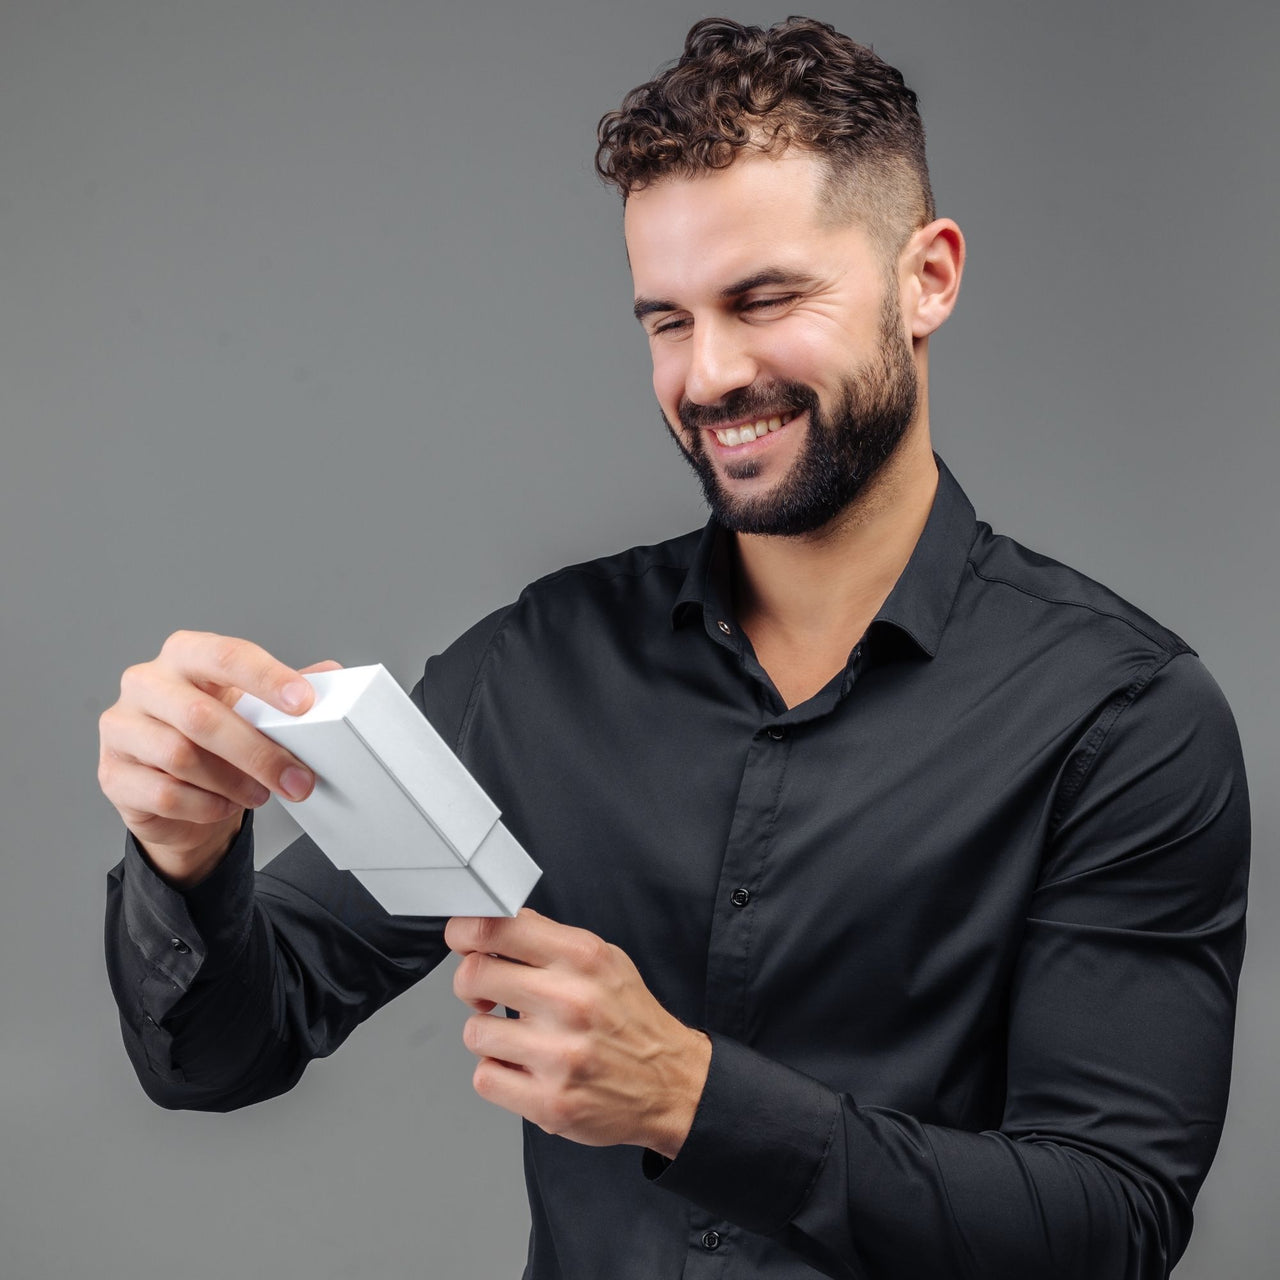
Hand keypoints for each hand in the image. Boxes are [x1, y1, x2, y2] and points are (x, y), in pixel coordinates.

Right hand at [97, 629, 341, 887]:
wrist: (176, 789)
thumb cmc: (216, 737)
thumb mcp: (253, 708)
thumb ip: (288, 691)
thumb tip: (332, 675)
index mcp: (185, 655)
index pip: (226, 655)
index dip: (267, 678)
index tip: (304, 704)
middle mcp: (145, 683)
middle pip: (201, 715)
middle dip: (258, 752)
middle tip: (297, 779)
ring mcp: (121, 728)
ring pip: (181, 756)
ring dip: (233, 782)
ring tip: (260, 794)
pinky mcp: (112, 773)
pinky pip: (163, 793)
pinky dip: (205, 805)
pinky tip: (224, 805)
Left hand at [447, 909, 710, 1157]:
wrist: (671, 1084)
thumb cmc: (630, 1019)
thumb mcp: (605, 959)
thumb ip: (549, 940)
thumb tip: (491, 927)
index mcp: (582, 958)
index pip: (498, 928)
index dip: (466, 931)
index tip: (462, 939)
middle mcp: (570, 1001)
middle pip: (474, 976)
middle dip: (471, 983)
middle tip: (486, 991)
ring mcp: (559, 1055)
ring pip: (474, 1032)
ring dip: (488, 1034)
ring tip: (518, 1037)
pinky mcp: (549, 1102)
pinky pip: (484, 1078)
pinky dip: (498, 1074)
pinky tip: (524, 1067)